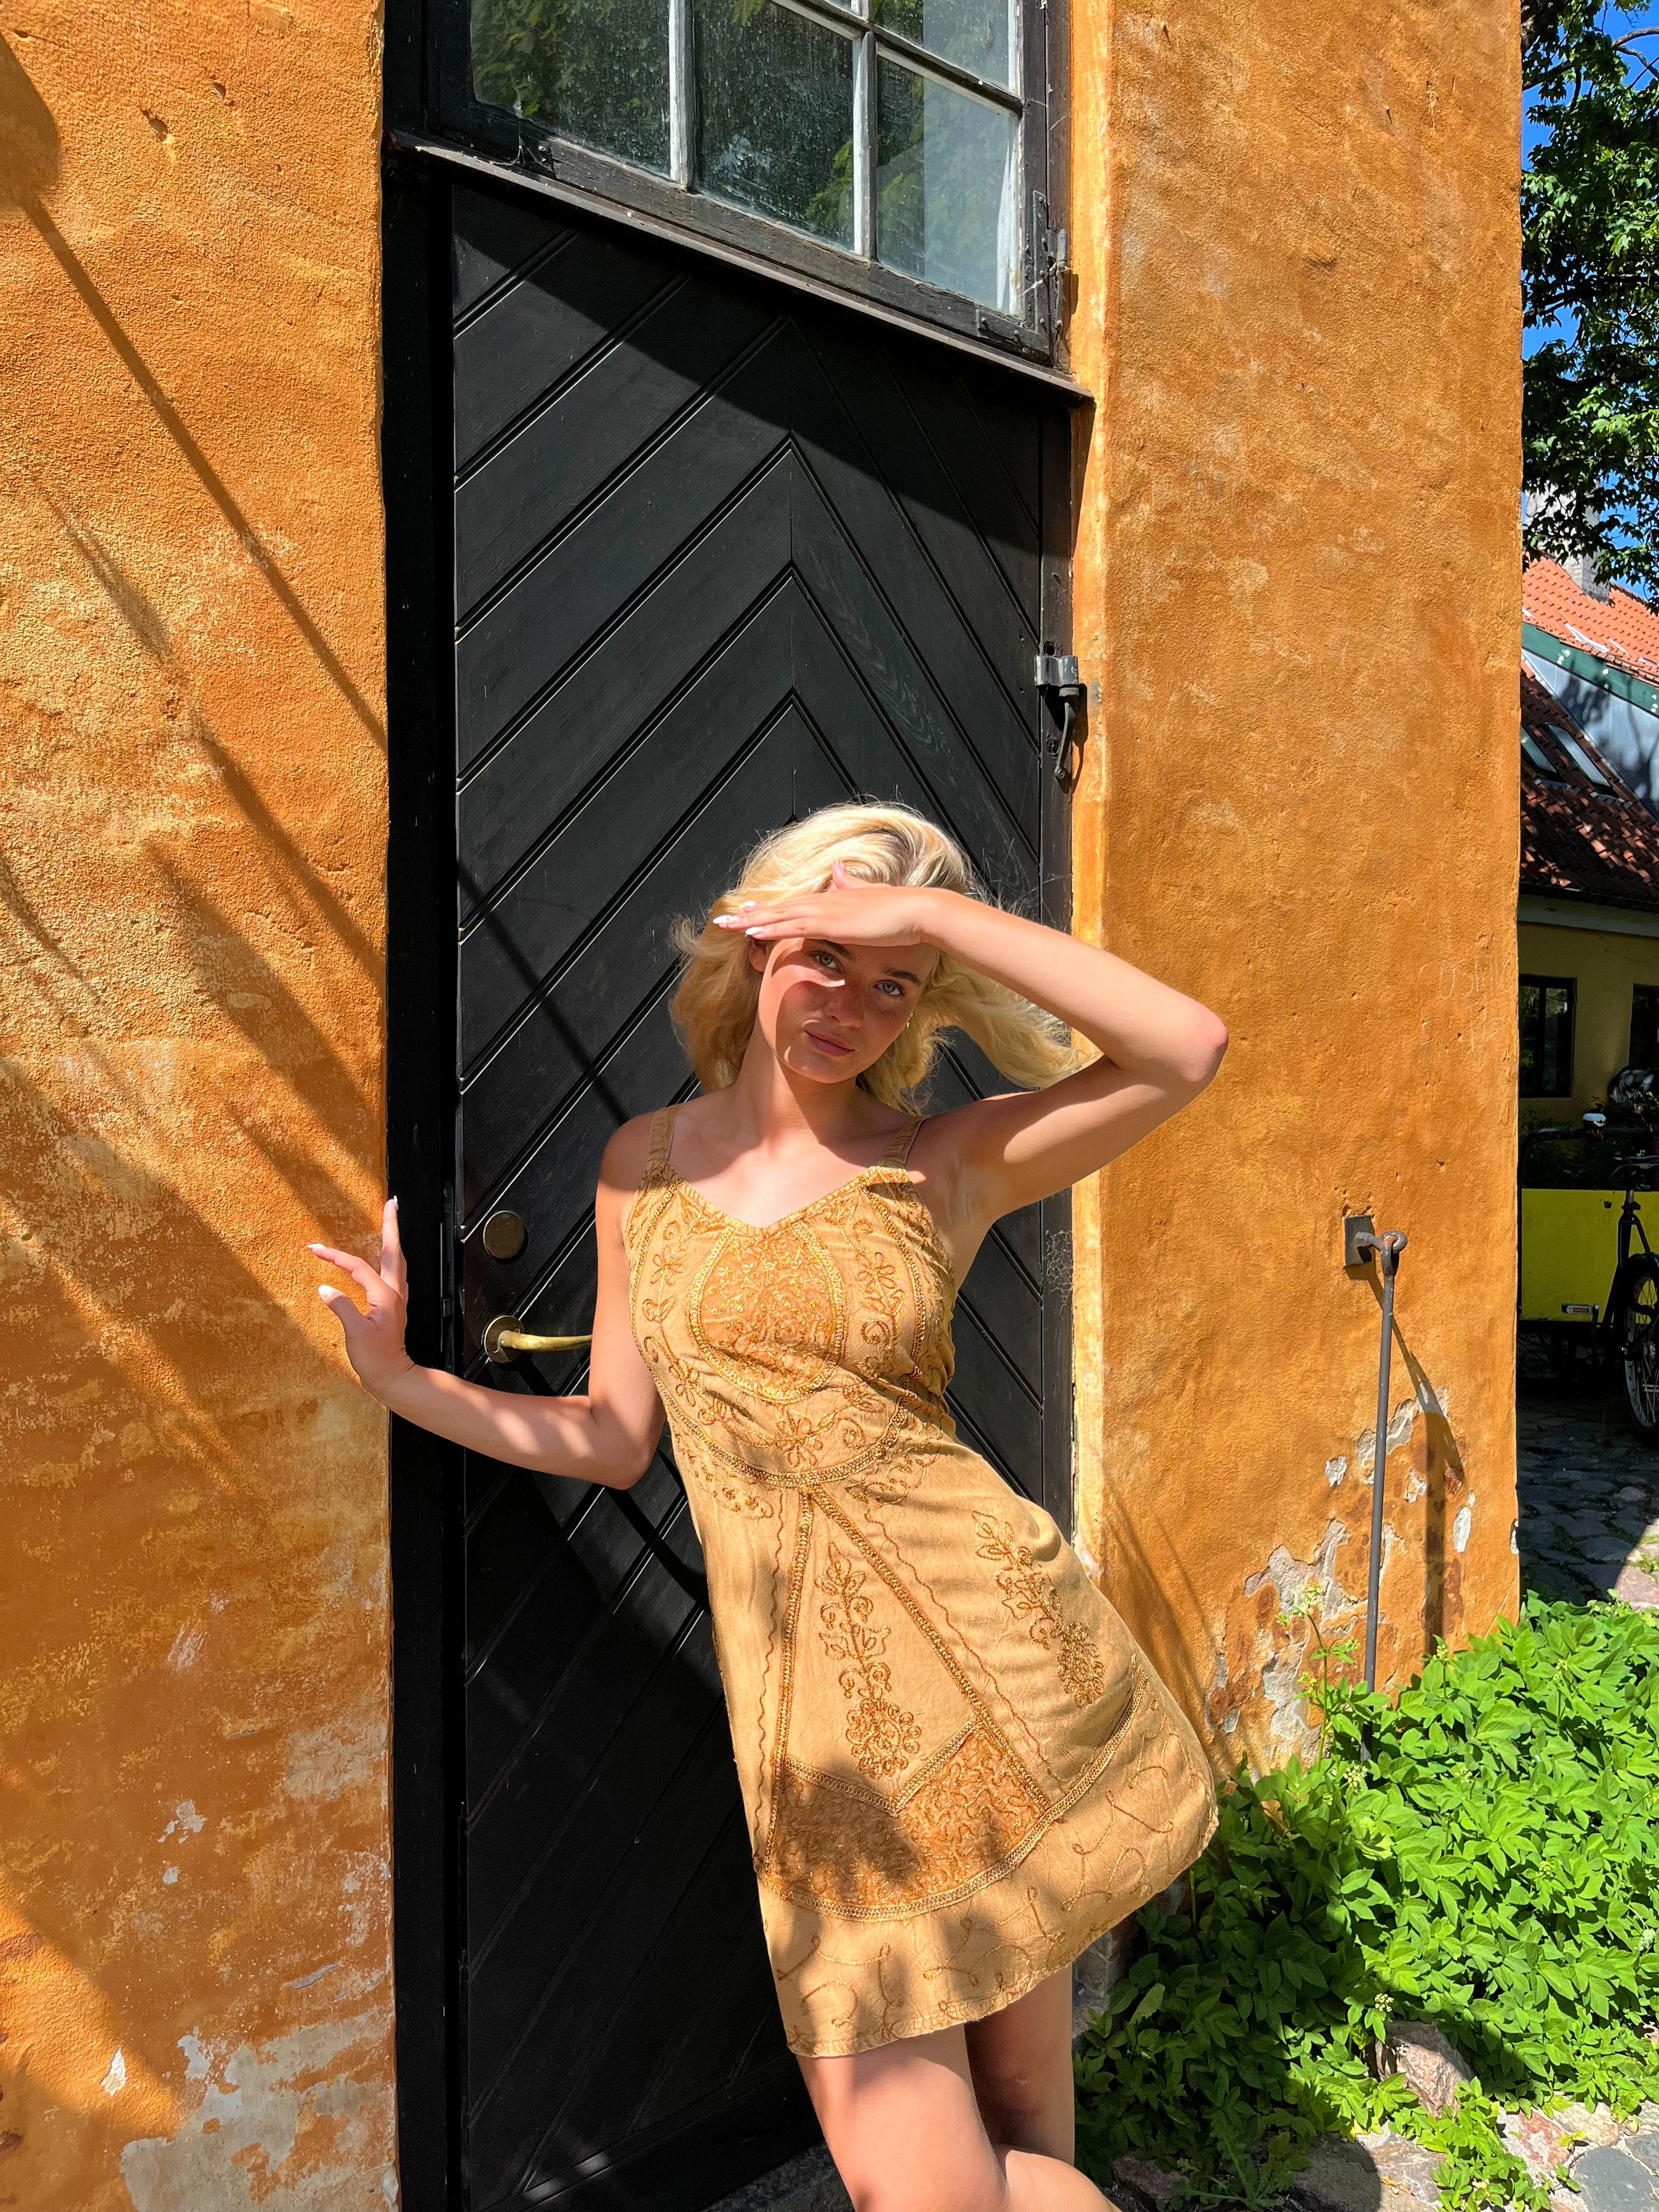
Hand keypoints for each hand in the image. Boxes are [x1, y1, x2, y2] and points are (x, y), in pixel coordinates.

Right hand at [309, 1199, 414, 1398]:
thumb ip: (341, 1307)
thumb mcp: (355, 1333)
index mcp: (385, 1295)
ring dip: (392, 1239)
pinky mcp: (393, 1306)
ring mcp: (396, 1299)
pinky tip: (385, 1259)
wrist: (392, 1376)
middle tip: (391, 1204)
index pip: (357, 1267)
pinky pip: (393, 1274)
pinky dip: (389, 1258)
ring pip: (396, 1261)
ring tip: (390, 1222)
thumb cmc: (375, 1358)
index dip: (335, 1256)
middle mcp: (394, 1292)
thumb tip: (325, 1288)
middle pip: (393, 1251)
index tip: (314, 1248)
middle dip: (391, 1226)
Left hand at [712, 862, 945, 949]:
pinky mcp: (832, 923)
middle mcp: (825, 901)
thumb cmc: (899, 910)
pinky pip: (794, 926)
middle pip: (779, 909)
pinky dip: (771, 928)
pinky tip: (752, 932)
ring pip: (780, 916)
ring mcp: (827, 911)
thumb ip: (851, 885)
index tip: (747, 913)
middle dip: (751, 916)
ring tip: (727, 927)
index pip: (793, 905)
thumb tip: (836, 870)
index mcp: (832, 898)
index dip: (768, 910)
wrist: (919, 910)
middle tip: (724, 921)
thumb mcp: (870, 897)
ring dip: (752, 922)